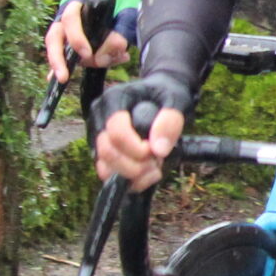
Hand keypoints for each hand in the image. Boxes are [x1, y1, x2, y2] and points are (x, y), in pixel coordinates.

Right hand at [45, 0, 132, 82]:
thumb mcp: (129, 11)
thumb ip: (119, 33)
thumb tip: (99, 58)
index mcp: (78, 2)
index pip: (70, 19)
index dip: (76, 37)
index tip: (87, 53)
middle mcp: (69, 15)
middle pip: (55, 37)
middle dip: (58, 58)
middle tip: (64, 76)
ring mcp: (70, 28)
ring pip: (64, 48)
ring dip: (82, 62)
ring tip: (114, 60)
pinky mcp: (76, 39)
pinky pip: (67, 53)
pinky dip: (66, 66)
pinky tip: (59, 80)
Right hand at [90, 75, 191, 190]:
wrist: (163, 94)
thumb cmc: (168, 94)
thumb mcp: (177, 100)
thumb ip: (170, 121)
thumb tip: (158, 151)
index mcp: (112, 100)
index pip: (116, 133)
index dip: (138, 149)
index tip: (157, 150)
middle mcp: (99, 118)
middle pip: (107, 152)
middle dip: (136, 165)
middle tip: (158, 161)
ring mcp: (98, 137)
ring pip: (105, 168)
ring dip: (134, 175)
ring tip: (156, 166)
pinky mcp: (103, 152)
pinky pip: (109, 175)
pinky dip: (132, 181)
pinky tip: (150, 173)